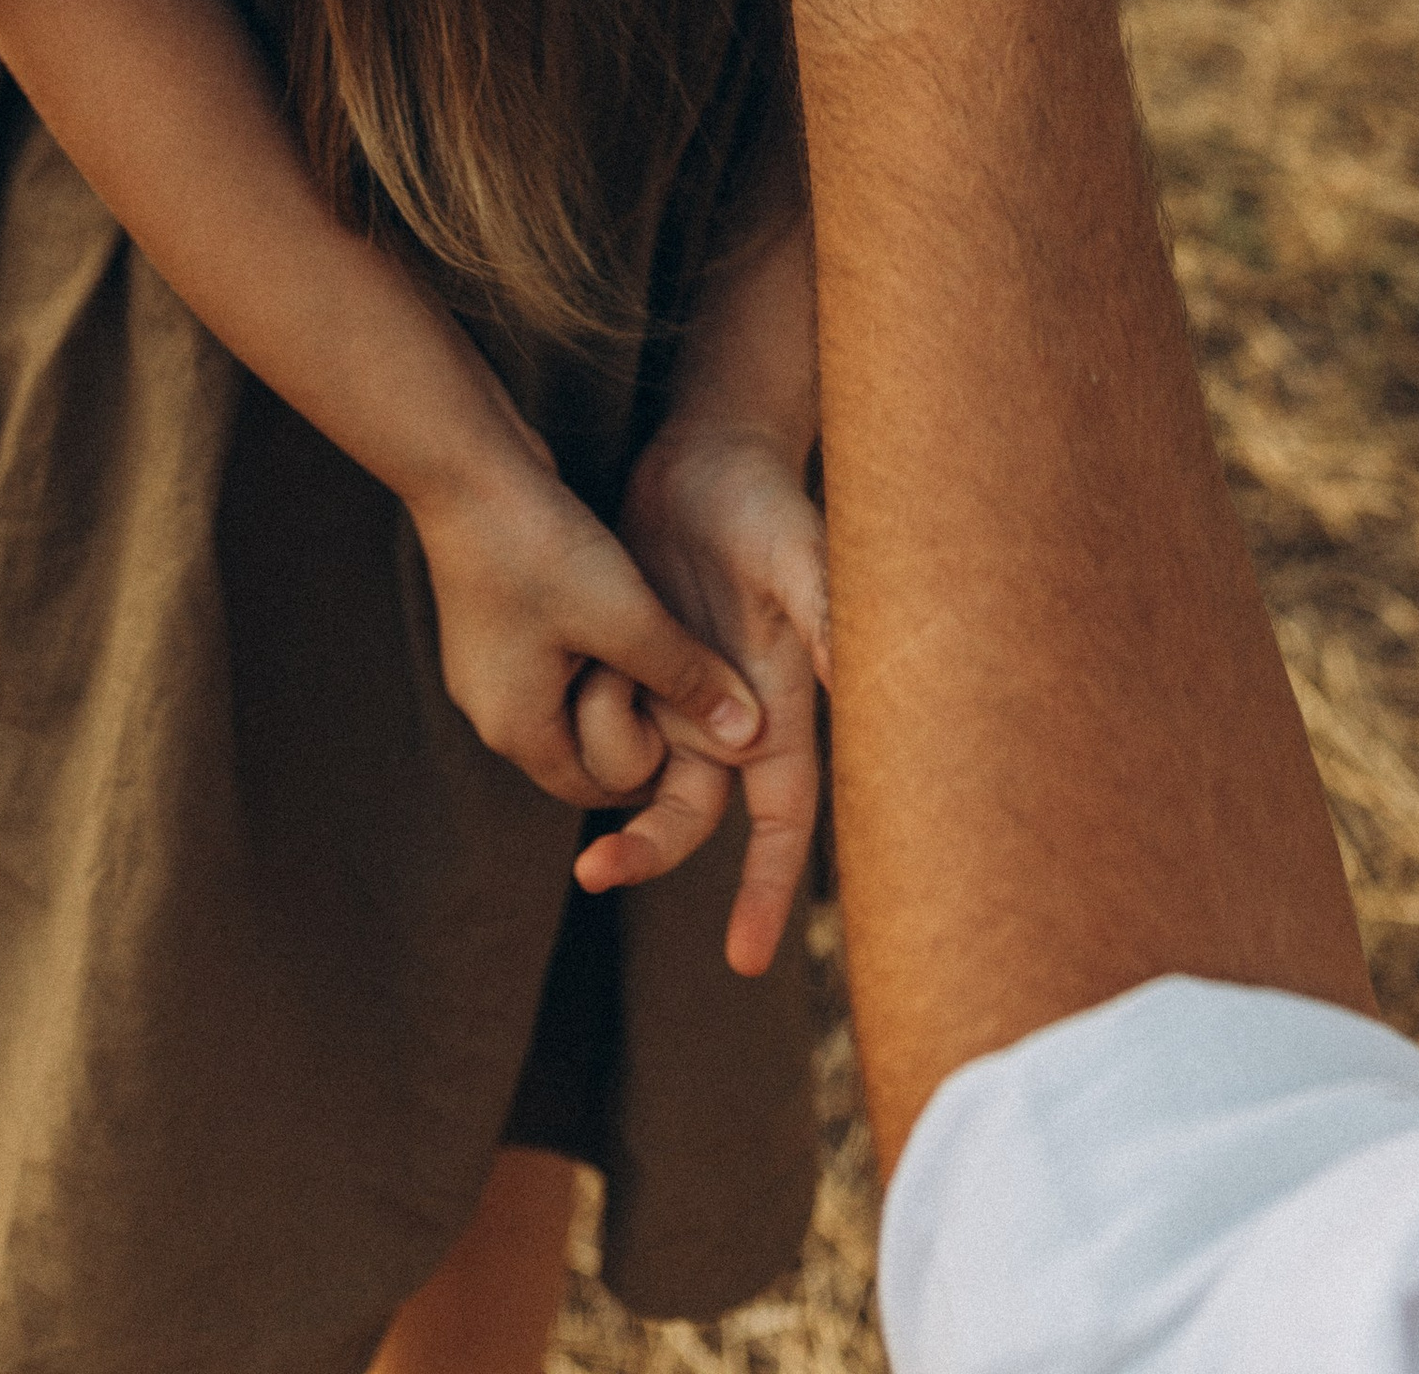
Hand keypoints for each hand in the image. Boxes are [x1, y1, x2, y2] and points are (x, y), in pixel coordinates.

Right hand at [409, 435, 768, 875]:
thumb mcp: (628, 618)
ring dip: (619, 680)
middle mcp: (493, 710)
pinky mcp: (496, 624)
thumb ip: (686, 678)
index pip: (597, 789)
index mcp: (517, 729)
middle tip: (684, 681)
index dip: (653, 765)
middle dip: (636, 723)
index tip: (693, 718)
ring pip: (573, 699)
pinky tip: (623, 607)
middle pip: (584, 748)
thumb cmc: (543, 549)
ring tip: (657, 641)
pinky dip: (595, 649)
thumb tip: (748, 735)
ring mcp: (489, 666)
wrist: (467, 467)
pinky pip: (556, 660)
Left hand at [576, 421, 831, 975]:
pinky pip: (601, 717)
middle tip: (592, 872)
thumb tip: (846, 680)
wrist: (708, 457)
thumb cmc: (767, 504)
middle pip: (688, 819)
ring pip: (635, 774)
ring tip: (590, 681)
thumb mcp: (799, 558)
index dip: (767, 890)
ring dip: (604, 769)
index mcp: (779, 707)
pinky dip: (585, 716)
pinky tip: (573, 671)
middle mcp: (728, 716)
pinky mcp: (634, 664)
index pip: (782, 822)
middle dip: (645, 854)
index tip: (746, 960)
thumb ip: (823, 617)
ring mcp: (676, 693)